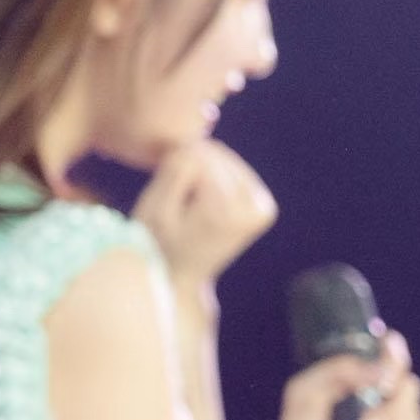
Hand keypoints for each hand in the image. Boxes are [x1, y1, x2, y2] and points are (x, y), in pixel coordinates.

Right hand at [132, 139, 277, 286]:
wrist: (182, 276)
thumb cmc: (160, 243)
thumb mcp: (155, 209)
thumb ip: (175, 172)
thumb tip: (196, 144)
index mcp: (226, 212)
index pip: (198, 156)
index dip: (175, 170)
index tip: (169, 200)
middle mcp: (252, 208)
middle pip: (213, 154)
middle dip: (190, 169)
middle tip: (179, 204)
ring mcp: (262, 207)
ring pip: (221, 156)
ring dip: (199, 171)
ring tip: (190, 204)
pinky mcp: (263, 205)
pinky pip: (232, 166)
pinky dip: (212, 175)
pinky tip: (203, 199)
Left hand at [261, 330, 419, 419]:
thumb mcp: (306, 394)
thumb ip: (338, 372)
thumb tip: (378, 370)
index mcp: (352, 375)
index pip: (387, 354)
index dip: (394, 359)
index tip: (385, 382)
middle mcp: (375, 393)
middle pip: (408, 388)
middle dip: (389, 414)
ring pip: (415, 416)